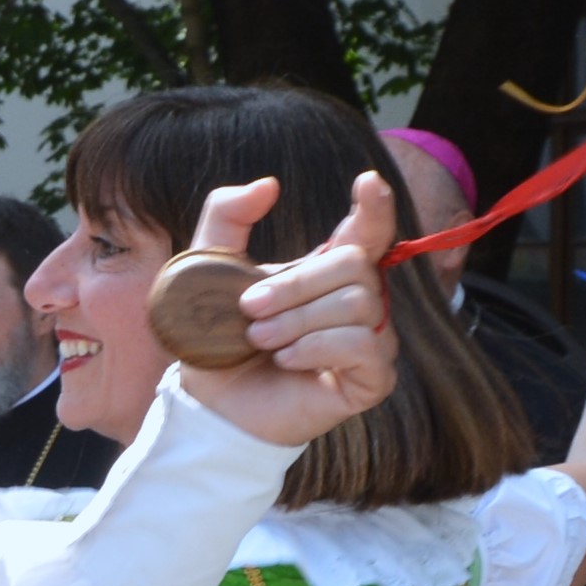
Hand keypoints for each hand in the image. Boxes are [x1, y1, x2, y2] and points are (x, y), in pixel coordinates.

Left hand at [170, 173, 400, 448]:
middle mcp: (358, 302)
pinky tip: (286, 360)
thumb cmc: (217, 337)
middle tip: (250, 310)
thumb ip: (227, 217)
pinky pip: (363, 345)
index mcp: (327, 272)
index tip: (367, 183)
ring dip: (297, 321)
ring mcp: (370, 341)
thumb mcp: (208, 267)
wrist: (211, 402)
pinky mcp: (371, 380)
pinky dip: (316, 347)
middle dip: (296, 284)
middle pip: (355, 264)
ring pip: (360, 304)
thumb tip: (269, 185)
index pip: (370, 230)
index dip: (376, 206)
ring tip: (261, 341)